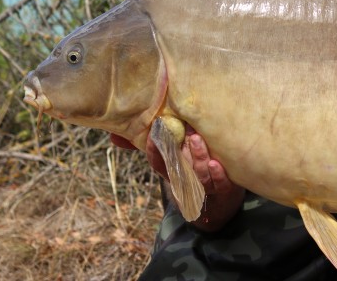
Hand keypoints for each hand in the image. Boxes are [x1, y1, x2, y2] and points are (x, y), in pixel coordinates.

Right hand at [110, 128, 244, 230]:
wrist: (219, 204)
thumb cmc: (193, 172)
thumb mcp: (174, 158)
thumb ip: (151, 145)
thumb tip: (113, 135)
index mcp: (174, 172)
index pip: (159, 163)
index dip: (154, 150)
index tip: (154, 132)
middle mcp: (187, 181)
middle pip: (179, 168)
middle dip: (178, 151)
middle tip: (181, 131)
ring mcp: (205, 187)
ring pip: (198, 175)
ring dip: (197, 157)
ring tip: (197, 139)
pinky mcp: (223, 190)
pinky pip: (219, 185)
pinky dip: (217, 175)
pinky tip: (216, 163)